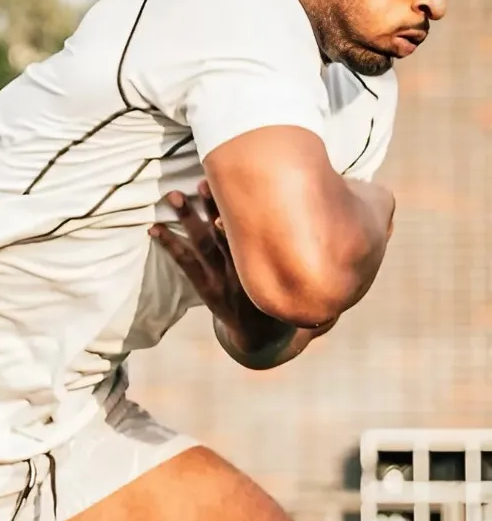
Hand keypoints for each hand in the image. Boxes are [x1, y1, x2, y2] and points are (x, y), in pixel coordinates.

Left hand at [151, 182, 335, 351]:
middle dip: (211, 210)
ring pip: (200, 246)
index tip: (236, 199)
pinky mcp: (204, 286)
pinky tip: (154, 228)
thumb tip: (367, 214)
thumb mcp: (308, 276)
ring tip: (173, 196)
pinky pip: (184, 264)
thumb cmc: (289, 296)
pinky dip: (169, 245)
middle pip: (223, 237)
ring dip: (187, 219)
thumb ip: (322, 246)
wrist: (263, 337)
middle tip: (199, 183)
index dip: (242, 222)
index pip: (253, 241)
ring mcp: (220, 280)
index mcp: (266, 268)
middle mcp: (241, 273)